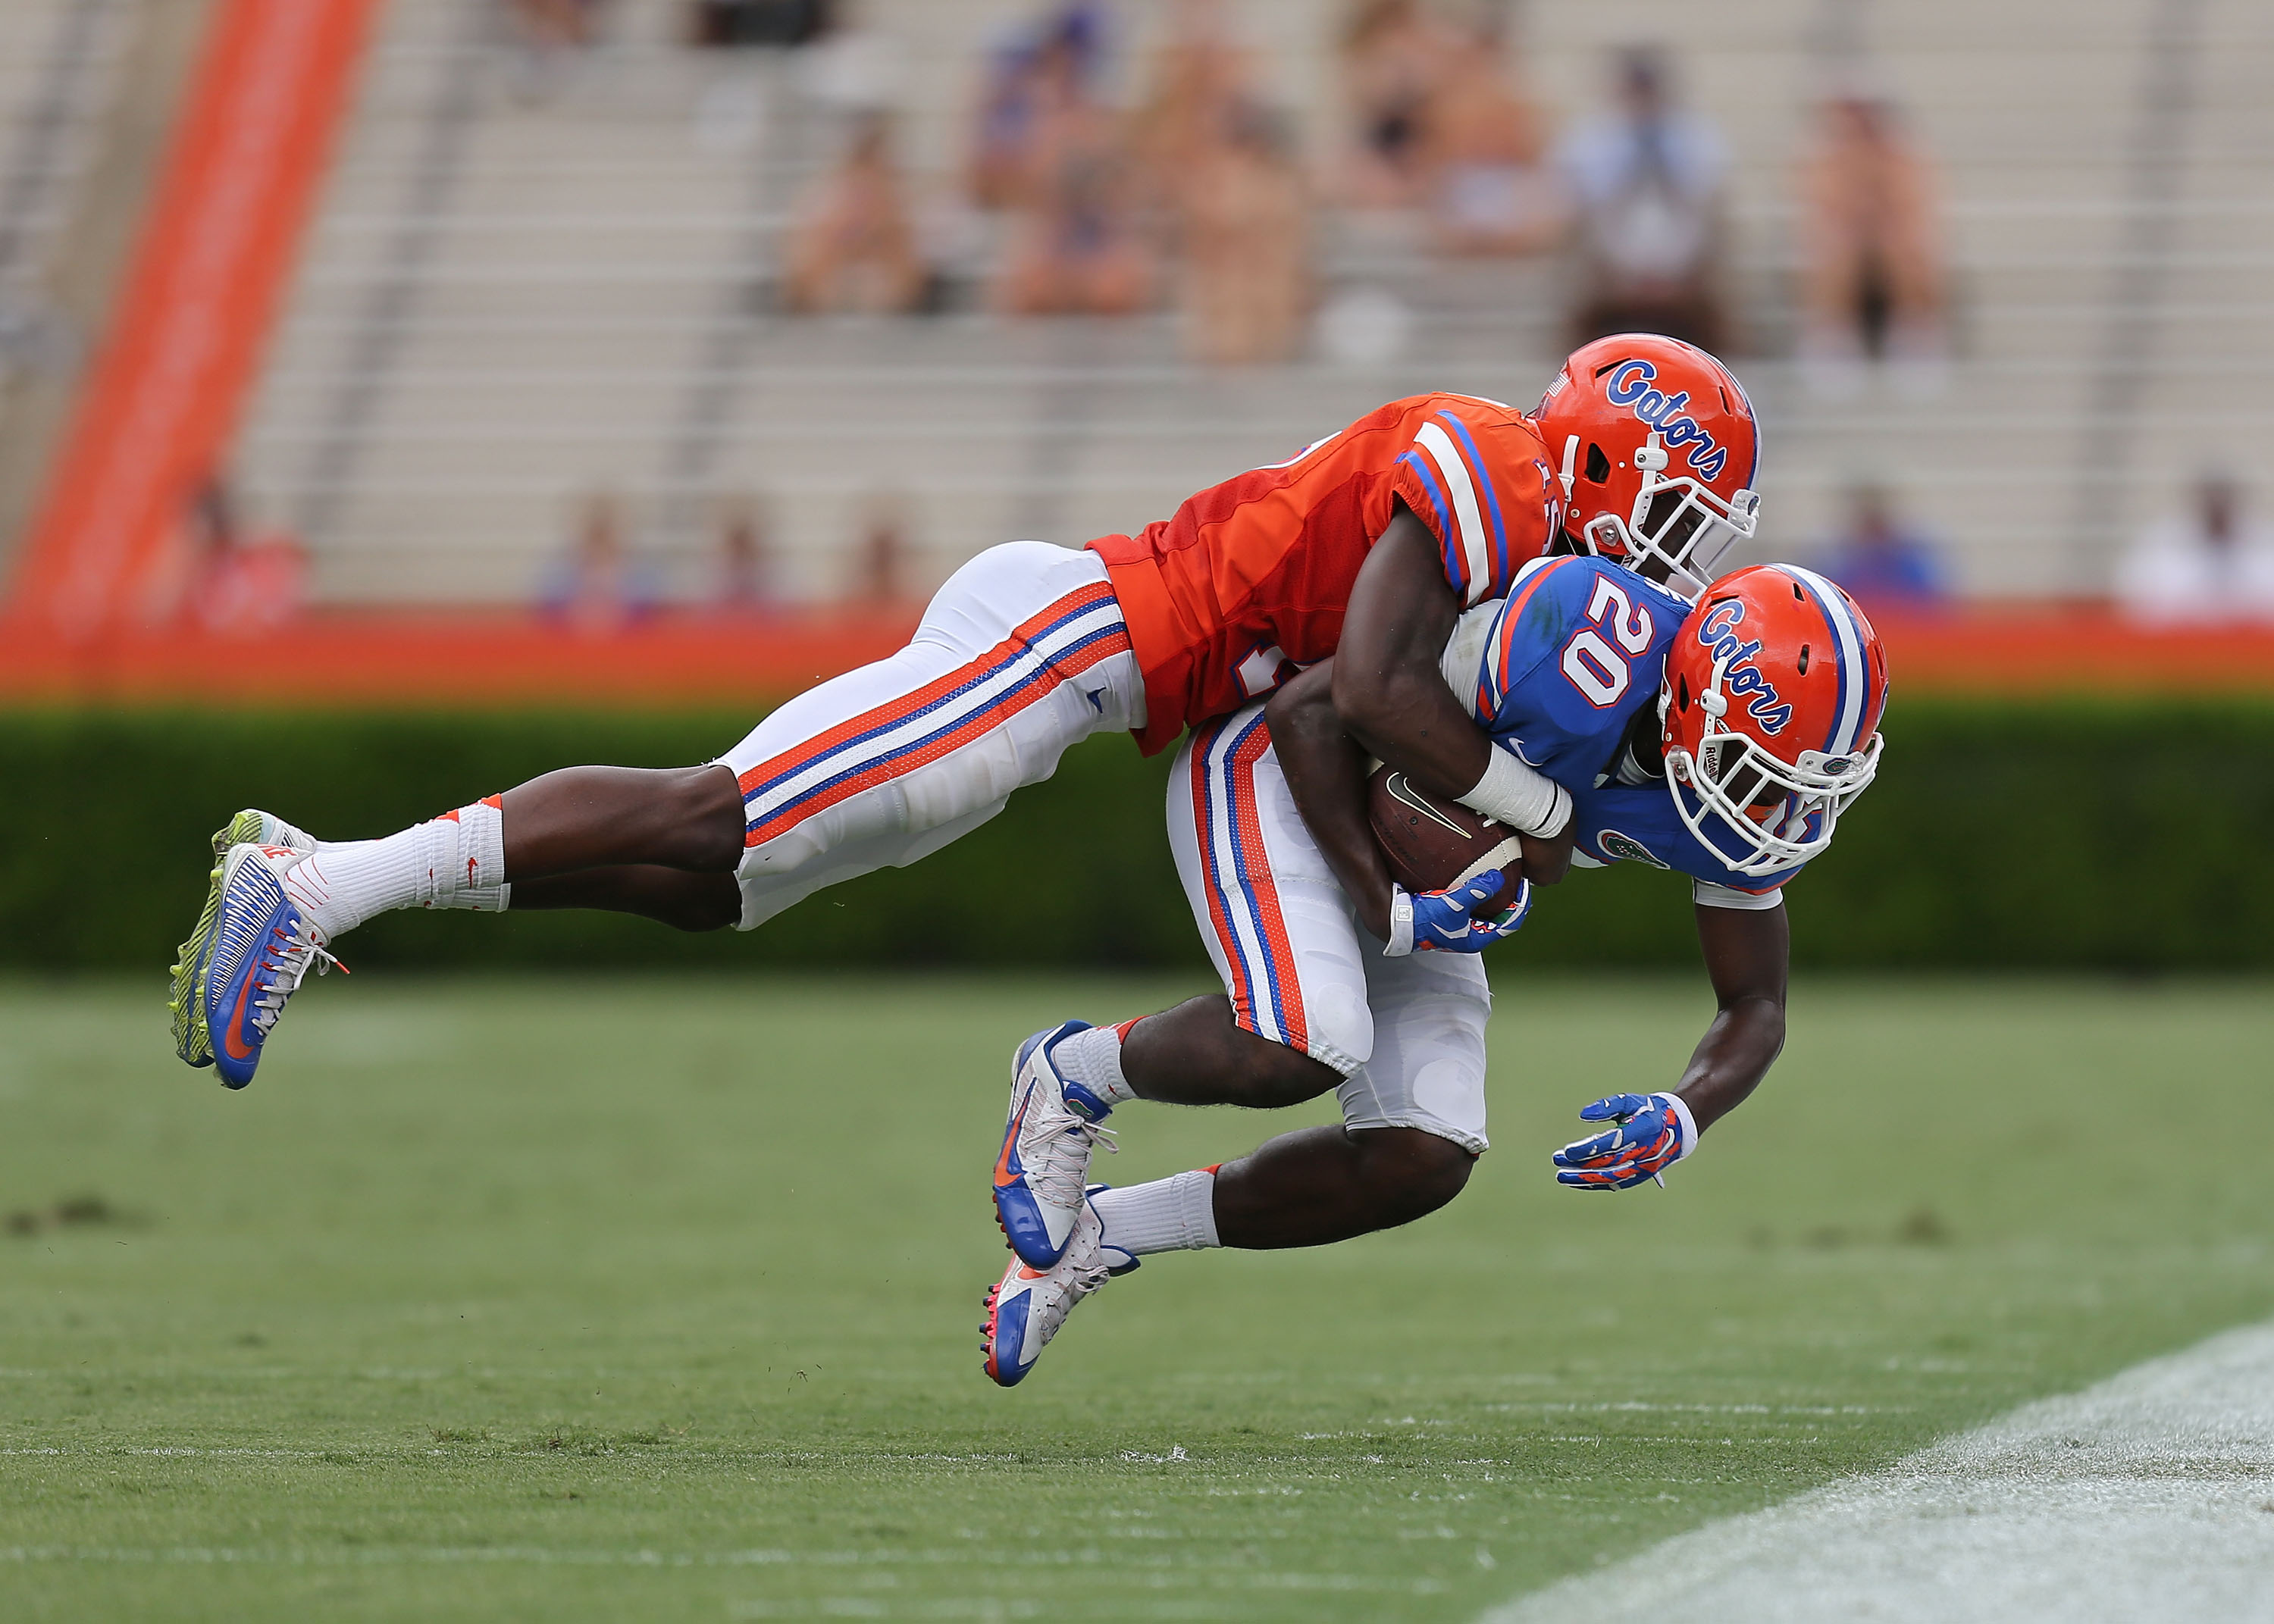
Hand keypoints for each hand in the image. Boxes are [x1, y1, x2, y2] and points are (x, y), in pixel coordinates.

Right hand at [1385, 872, 1531, 955]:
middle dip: (1510, 899)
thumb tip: (1498, 877)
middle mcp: (1471, 933)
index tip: (1525, 887)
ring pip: (1486, 910)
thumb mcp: (1455, 904)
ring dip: (1493, 896)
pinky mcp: (1451, 915)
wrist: (1399, 921)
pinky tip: (1474, 878)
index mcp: (1477, 938)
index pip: (1510, 923)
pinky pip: (1471, 903)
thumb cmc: (1426, 919)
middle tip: (1517, 880)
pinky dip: (1477, 892)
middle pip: (1500, 917)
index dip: (1521, 905)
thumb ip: (1477, 891)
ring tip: (1499, 877)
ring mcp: (1460, 925)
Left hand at [1551, 1091, 1697, 1189]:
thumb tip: (1582, 1114)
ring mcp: (1643, 1168)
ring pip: (1611, 1178)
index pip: (1611, 1144)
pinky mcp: (1641, 1176)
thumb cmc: (1648, 1111)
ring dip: (1584, 1178)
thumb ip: (1607, 1106)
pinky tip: (1578, 1182)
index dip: (1588, 1149)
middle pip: (1608, 1163)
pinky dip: (1597, 1184)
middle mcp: (1644, 1153)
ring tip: (1562, 1176)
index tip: (1567, 1150)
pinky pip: (1616, 1183)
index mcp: (1642, 1131)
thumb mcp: (1630, 1101)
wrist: (1678, 1128)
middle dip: (1580, 1164)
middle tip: (1556, 1160)